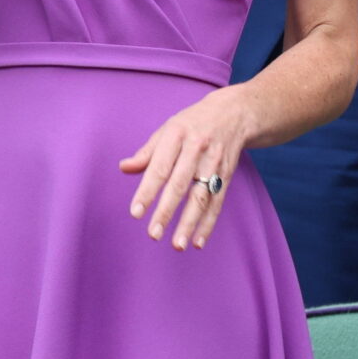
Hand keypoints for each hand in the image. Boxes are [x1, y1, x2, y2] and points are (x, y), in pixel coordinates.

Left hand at [121, 85, 260, 249]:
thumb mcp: (168, 129)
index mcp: (177, 135)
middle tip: (153, 234)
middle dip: (166, 211)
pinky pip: (217, 202)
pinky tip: (197, 241)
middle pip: (180, 184)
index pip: (160, 167)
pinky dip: (208, 224)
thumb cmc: (191, 123)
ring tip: (177, 245)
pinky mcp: (227, 175)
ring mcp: (215, 162)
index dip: (147, 191)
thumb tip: (124, 168)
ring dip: (189, 223)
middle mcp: (197, 148)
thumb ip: (147, 152)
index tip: (136, 213)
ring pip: (201, 197)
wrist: (233, 113)